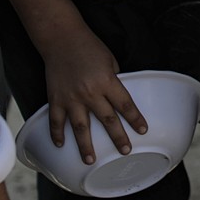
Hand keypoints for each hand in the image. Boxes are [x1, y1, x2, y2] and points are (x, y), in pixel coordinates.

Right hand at [42, 27, 146, 163]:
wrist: (61, 38)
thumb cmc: (89, 47)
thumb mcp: (110, 61)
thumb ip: (114, 81)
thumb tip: (117, 99)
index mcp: (107, 81)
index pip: (125, 104)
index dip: (135, 118)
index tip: (143, 131)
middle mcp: (90, 92)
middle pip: (107, 119)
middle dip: (118, 137)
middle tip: (125, 151)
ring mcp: (71, 97)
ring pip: (81, 127)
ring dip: (86, 146)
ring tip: (90, 161)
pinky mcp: (56, 98)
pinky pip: (56, 121)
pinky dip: (57, 134)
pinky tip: (60, 145)